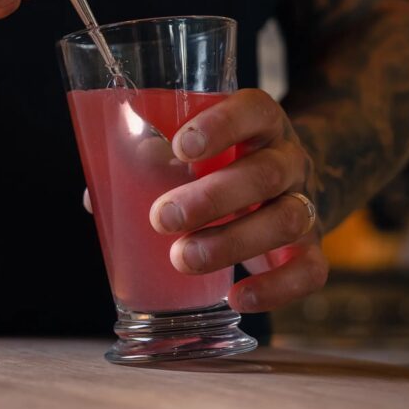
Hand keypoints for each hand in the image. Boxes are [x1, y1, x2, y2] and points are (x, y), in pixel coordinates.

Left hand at [147, 89, 328, 312]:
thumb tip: (96, 198)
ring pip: (286, 220)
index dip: (221, 126)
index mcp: (258, 123)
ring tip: (183, 258)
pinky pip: (309, 270)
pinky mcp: (312, 247)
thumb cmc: (222, 164)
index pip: (253, 110)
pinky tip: (236, 298)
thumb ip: (149, 163)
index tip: (181, 146)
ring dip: (232, 243)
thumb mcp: (195, 151)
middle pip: (265, 173)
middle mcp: (288, 159)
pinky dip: (275, 289)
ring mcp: (305, 203)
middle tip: (162, 217)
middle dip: (212, 198)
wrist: (284, 185)